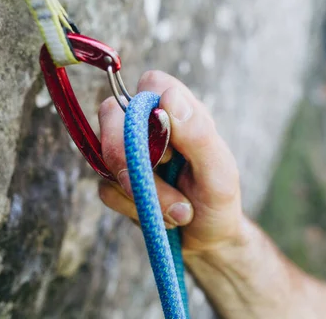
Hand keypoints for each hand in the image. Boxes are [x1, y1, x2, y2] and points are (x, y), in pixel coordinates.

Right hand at [97, 70, 244, 253]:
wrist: (206, 243)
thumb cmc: (218, 200)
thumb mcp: (218, 170)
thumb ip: (196, 133)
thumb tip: (168, 96)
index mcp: (179, 112)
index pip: (151, 83)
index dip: (150, 105)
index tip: (169, 142)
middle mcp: (148, 126)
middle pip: (112, 116)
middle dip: (134, 159)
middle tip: (166, 187)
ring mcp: (128, 153)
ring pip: (107, 157)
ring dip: (143, 193)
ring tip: (180, 212)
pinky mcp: (114, 181)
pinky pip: (106, 189)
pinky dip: (135, 209)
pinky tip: (162, 218)